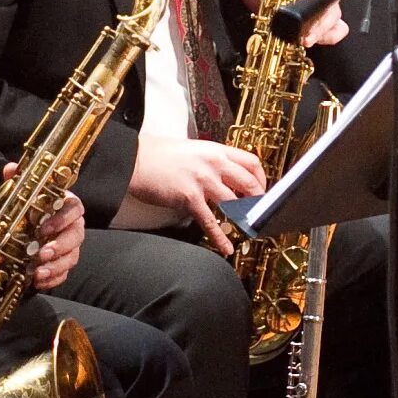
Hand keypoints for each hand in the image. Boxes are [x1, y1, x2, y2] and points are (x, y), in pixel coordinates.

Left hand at [1, 163, 84, 289]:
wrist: (31, 228)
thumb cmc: (33, 207)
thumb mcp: (25, 192)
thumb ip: (20, 179)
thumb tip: (11, 169)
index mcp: (67, 206)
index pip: (75, 209)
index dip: (62, 219)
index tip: (43, 227)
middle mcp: (73, 226)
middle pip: (77, 236)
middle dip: (60, 246)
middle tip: (42, 253)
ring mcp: (71, 247)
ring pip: (72, 257)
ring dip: (56, 266)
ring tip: (38, 272)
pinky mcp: (65, 264)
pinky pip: (65, 273)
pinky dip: (53, 279)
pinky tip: (38, 282)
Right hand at [128, 135, 265, 253]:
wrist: (134, 159)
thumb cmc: (159, 155)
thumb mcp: (193, 149)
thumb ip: (212, 161)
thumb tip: (227, 178)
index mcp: (216, 150)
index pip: (252, 162)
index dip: (262, 178)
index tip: (262, 190)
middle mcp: (213, 163)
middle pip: (250, 183)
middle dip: (259, 201)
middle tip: (260, 213)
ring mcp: (203, 180)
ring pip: (235, 203)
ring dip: (244, 220)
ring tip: (249, 231)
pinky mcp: (189, 197)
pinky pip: (210, 221)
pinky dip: (220, 238)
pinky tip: (226, 248)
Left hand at [235, 0, 347, 47]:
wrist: (252, 4)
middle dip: (321, 14)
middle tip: (307, 25)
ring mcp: (324, 8)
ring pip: (334, 16)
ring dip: (321, 29)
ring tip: (305, 39)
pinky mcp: (322, 25)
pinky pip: (336, 31)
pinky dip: (328, 37)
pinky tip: (311, 41)